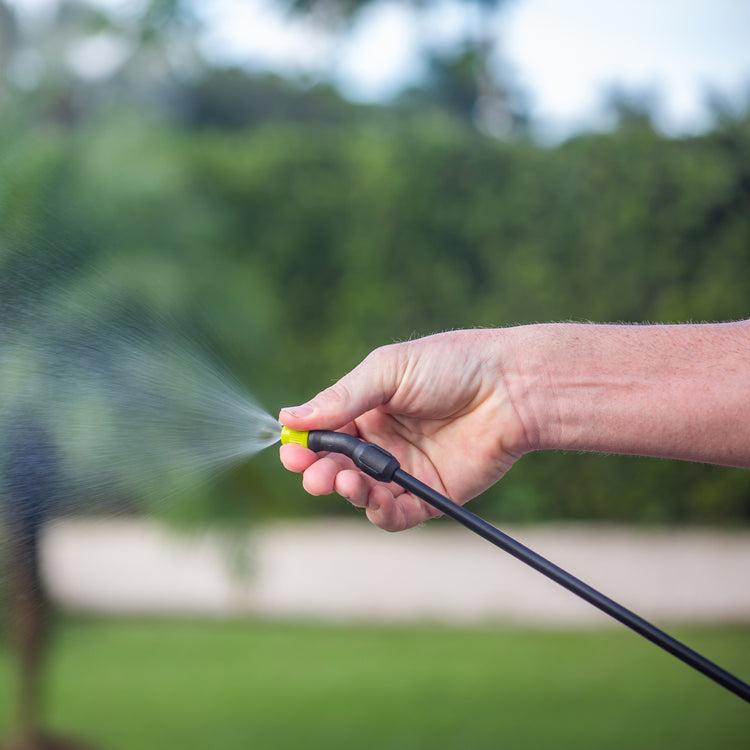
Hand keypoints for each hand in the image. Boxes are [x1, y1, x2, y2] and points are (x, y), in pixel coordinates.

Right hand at [278, 329, 529, 530]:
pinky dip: (377, 511)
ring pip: (361, 492)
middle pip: (338, 467)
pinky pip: (395, 514)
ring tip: (344, 481)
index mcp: (369, 409)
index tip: (290, 451)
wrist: (510, 387)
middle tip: (312, 473)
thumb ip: (341, 398)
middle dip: (319, 472)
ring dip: (345, 491)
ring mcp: (405, 470)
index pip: (325, 433)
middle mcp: (383, 442)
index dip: (305, 444)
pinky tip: (371, 497)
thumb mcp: (387, 371)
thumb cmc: (451, 366)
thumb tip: (289, 417)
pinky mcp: (430, 495)